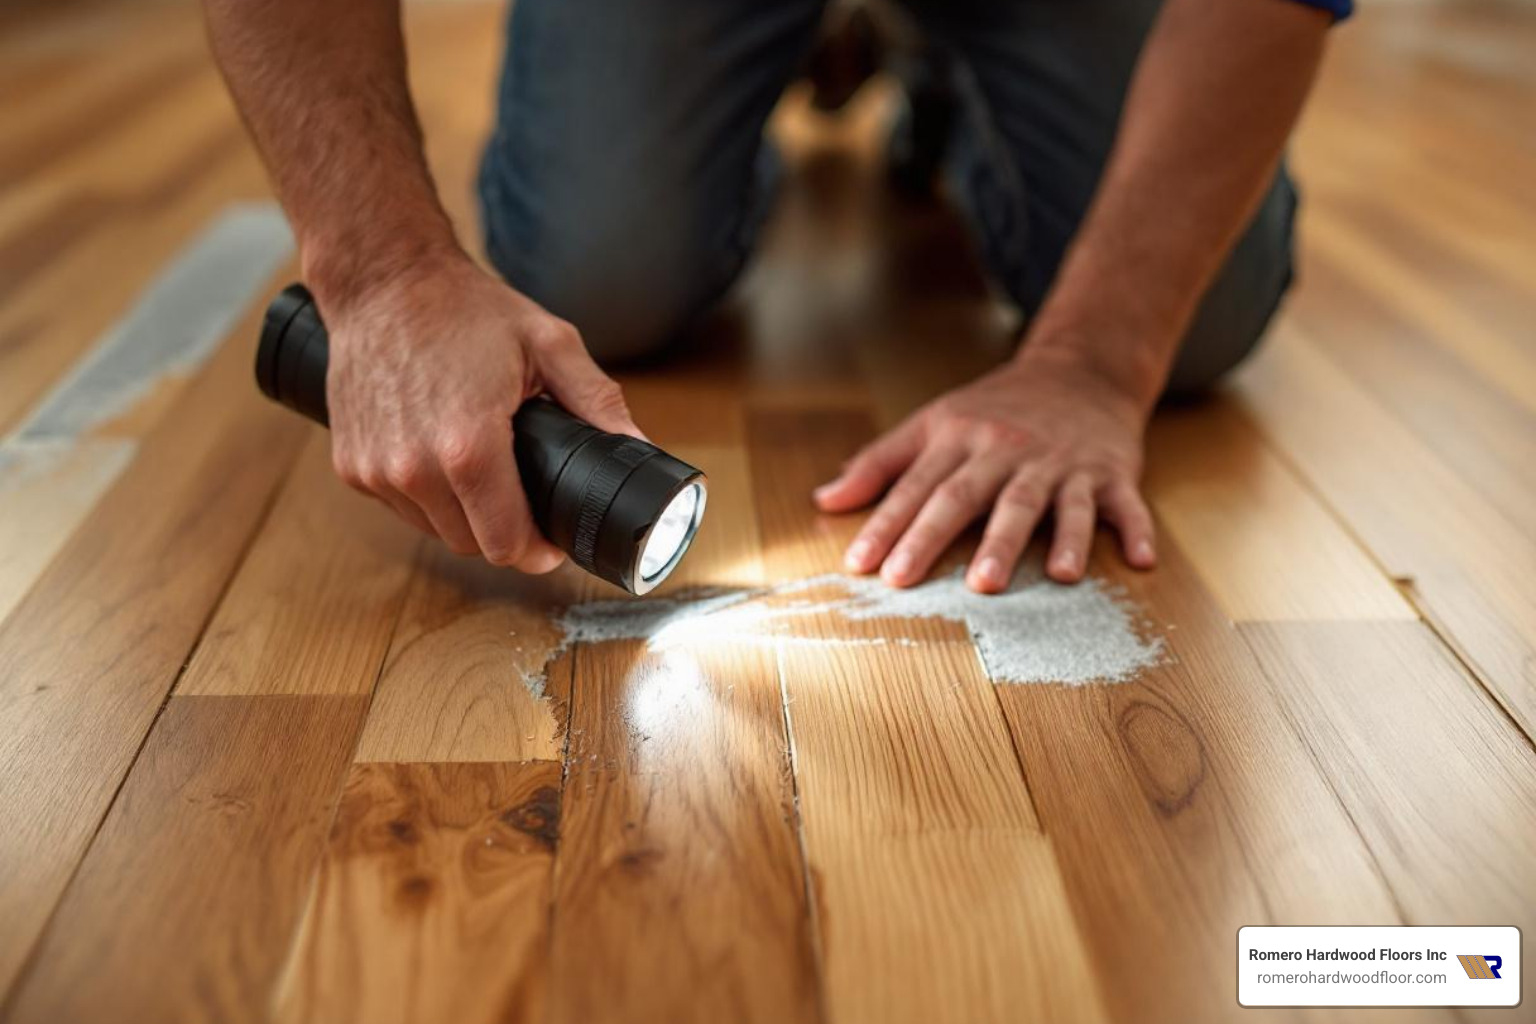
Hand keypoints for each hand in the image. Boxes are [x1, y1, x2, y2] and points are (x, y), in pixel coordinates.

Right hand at [320, 253, 642, 569]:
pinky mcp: (350, 464)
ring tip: (484, 472)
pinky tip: (442, 458)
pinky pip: (402, 507)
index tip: (552, 539)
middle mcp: (414, 467)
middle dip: (505, 532)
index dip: (537, 550)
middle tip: (525, 498)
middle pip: (473, 545)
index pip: (507, 544)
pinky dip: (426, 496)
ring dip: (463, 517)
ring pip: (435, 531)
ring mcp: (375, 469)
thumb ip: (597, 400)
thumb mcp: (549, 344)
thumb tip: (639, 445)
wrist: (382, 279)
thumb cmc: (464, 307)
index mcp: (468, 446)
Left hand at [813, 347, 1157, 591]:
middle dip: (937, 538)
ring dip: (1031, 542)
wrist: (1082, 370)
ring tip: (1012, 580)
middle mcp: (1009, 450)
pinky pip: (1124, 504)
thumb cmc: (996, 408)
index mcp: (962, 438)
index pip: (917, 486)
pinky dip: (1133, 531)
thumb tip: (824, 500)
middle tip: (910, 578)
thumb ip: (879, 464)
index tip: (861, 565)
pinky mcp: (1112, 473)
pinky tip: (1137, 561)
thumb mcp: (933, 423)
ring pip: (1044, 503)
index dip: (887, 525)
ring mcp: (1062, 463)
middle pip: (970, 496)